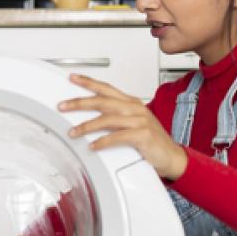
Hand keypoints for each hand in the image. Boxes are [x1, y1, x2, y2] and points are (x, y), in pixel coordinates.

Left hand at [59, 74, 188, 180]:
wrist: (172, 157)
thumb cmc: (152, 141)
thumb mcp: (134, 123)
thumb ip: (116, 118)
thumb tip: (92, 117)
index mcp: (132, 103)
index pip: (107, 89)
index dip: (89, 82)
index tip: (73, 78)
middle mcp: (135, 109)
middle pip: (103, 101)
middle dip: (80, 102)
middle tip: (63, 106)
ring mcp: (140, 121)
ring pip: (107, 119)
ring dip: (87, 126)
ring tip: (73, 132)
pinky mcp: (142, 135)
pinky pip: (117, 137)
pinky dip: (102, 142)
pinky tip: (93, 146)